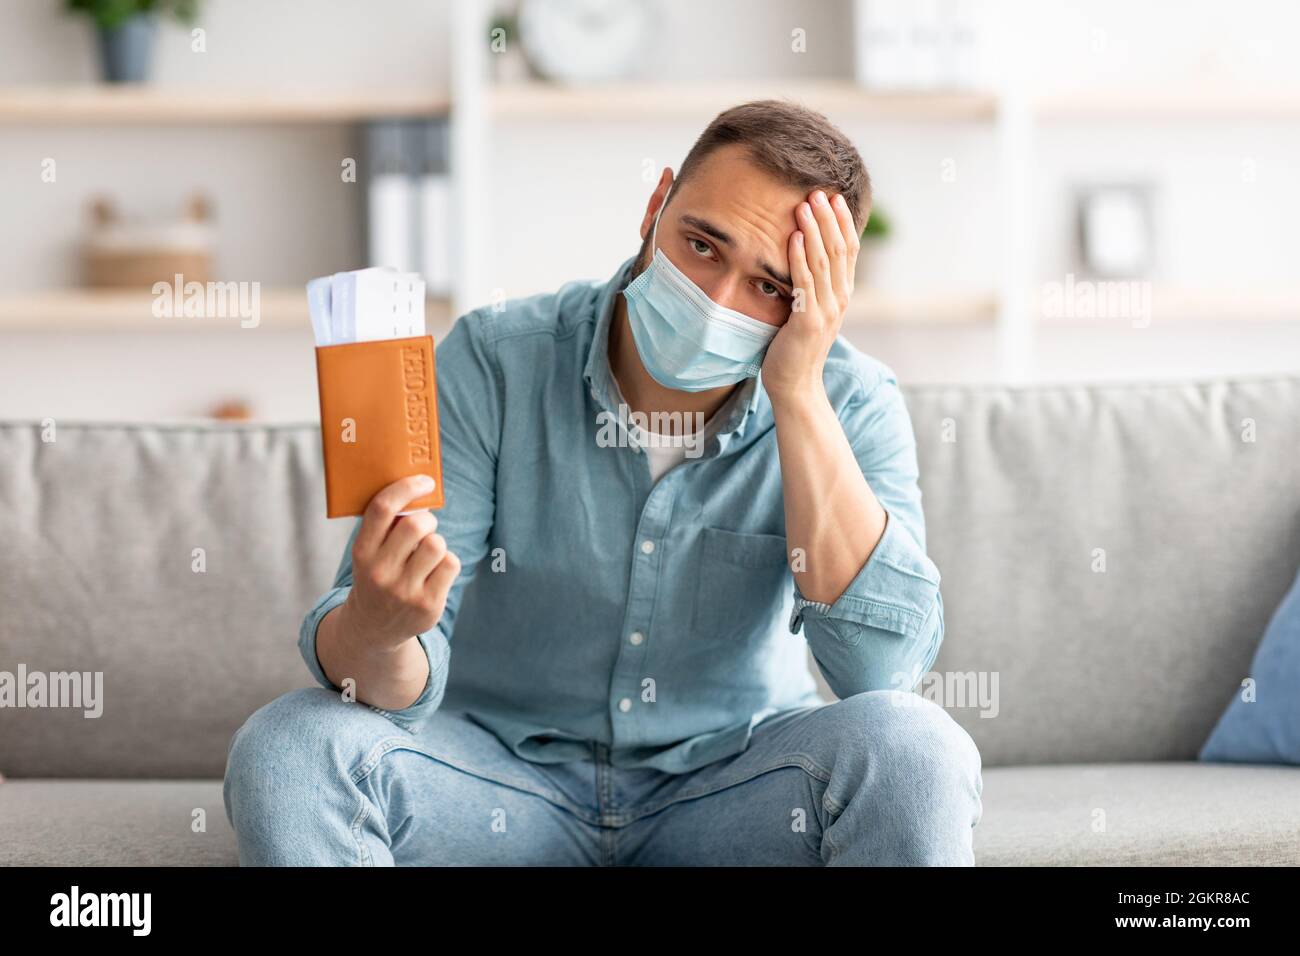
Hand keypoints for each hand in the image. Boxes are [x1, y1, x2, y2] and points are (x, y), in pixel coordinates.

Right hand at [342, 475, 460, 650]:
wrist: (373, 629)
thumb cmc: (377, 575)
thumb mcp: (368, 553)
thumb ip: (385, 526)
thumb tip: (417, 488)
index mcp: (362, 552)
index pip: (382, 509)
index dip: (406, 488)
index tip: (424, 481)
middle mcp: (380, 572)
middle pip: (417, 525)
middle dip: (427, 519)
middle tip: (425, 526)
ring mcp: (404, 592)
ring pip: (437, 544)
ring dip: (436, 542)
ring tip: (426, 554)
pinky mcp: (428, 606)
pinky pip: (451, 564)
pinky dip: (447, 562)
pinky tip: (434, 573)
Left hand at [761, 190, 859, 399]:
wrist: (794, 385)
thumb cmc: (794, 348)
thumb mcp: (807, 311)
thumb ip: (810, 287)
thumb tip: (801, 259)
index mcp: (841, 295)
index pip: (848, 251)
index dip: (842, 223)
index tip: (833, 197)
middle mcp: (839, 300)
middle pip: (839, 250)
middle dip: (829, 219)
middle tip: (819, 191)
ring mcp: (826, 311)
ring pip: (823, 261)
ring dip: (813, 230)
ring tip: (805, 205)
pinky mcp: (808, 321)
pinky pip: (804, 283)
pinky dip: (798, 257)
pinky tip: (792, 237)